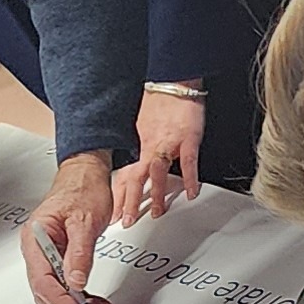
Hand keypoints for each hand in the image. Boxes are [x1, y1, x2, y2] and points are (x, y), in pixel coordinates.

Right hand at [23, 152, 114, 303]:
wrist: (86, 174)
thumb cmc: (81, 189)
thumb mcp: (85, 221)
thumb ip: (79, 253)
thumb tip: (76, 281)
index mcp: (36, 237)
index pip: (42, 279)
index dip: (60, 300)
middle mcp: (37, 247)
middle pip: (44, 289)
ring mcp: (46, 252)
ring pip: (53, 288)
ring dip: (73, 301)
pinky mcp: (58, 255)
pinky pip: (63, 280)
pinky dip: (77, 292)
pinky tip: (90, 298)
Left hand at [112, 86, 206, 223]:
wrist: (174, 82)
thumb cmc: (160, 104)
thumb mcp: (141, 128)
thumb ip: (138, 150)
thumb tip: (132, 169)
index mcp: (138, 145)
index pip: (123, 175)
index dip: (117, 196)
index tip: (112, 214)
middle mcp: (150, 146)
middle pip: (135, 177)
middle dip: (129, 201)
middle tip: (126, 221)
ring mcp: (169, 143)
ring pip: (157, 171)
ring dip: (155, 193)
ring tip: (156, 212)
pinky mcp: (188, 139)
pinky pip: (188, 162)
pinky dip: (189, 178)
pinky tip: (191, 192)